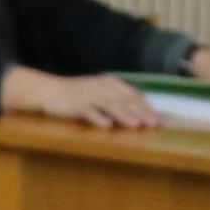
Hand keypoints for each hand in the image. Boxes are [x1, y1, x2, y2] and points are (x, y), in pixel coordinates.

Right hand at [0, 64, 158, 130]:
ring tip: (135, 124)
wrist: (49, 90)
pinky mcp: (76, 103)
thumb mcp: (99, 94)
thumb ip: (117, 102)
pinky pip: (88, 111)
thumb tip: (138, 115)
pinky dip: (97, 118)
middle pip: (125, 100)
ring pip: (110, 105)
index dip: (147, 106)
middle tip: (154, 124)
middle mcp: (102, 87)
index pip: (133, 95)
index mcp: (110, 83)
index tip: (160, 119)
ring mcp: (89, 94)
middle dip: (140, 112)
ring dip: (123, 114)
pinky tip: (106, 126)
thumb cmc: (77, 95)